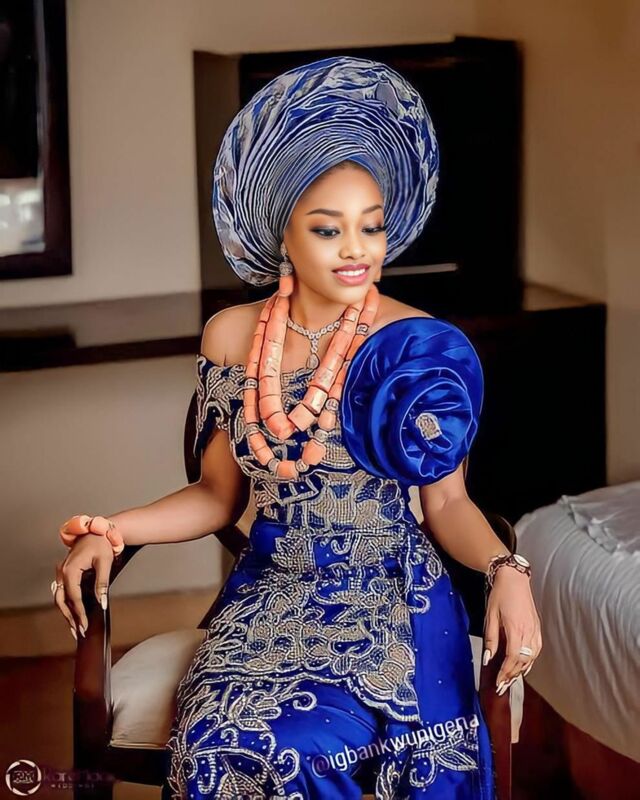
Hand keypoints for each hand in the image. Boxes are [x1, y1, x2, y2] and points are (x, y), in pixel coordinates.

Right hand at [52, 534, 113, 640]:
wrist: (99, 530)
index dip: (79, 612)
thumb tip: (101, 602)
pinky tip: (74, 613)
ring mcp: (62, 571)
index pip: (73, 596)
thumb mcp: (105, 563)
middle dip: (70, 617)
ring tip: (75, 627)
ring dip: (67, 613)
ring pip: (59, 597)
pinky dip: (67, 604)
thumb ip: (102, 584)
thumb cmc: (103, 544)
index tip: (85, 625)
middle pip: (61, 600)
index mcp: (70, 569)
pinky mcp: (66, 571)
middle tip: (78, 632)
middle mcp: (62, 571)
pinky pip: (63, 591)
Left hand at [482, 567, 541, 693]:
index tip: (499, 682)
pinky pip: (536, 650)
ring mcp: (535, 630)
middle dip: (513, 675)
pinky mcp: (537, 628)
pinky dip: (530, 660)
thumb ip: (491, 638)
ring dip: (521, 670)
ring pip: (532, 657)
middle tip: (503, 686)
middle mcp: (529, 631)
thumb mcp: (490, 616)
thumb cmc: (500, 594)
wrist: (514, 579)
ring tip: (511, 678)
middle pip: (523, 661)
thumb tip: (488, 658)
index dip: (506, 673)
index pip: (512, 658)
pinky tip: (523, 665)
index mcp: (516, 629)